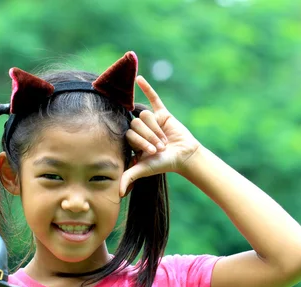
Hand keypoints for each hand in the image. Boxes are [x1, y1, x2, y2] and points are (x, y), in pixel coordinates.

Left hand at [120, 76, 201, 196]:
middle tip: (160, 147)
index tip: (152, 152)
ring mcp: (150, 119)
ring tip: (165, 139)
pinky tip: (138, 78)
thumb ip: (129, 177)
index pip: (130, 134)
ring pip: (146, 115)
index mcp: (132, 139)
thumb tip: (116, 192)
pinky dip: (146, 88)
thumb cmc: (163, 164)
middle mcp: (139, 128)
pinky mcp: (161, 112)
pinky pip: (152, 98)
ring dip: (157, 129)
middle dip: (150, 137)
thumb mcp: (144, 169)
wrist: (184, 156)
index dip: (141, 142)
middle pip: (137, 123)